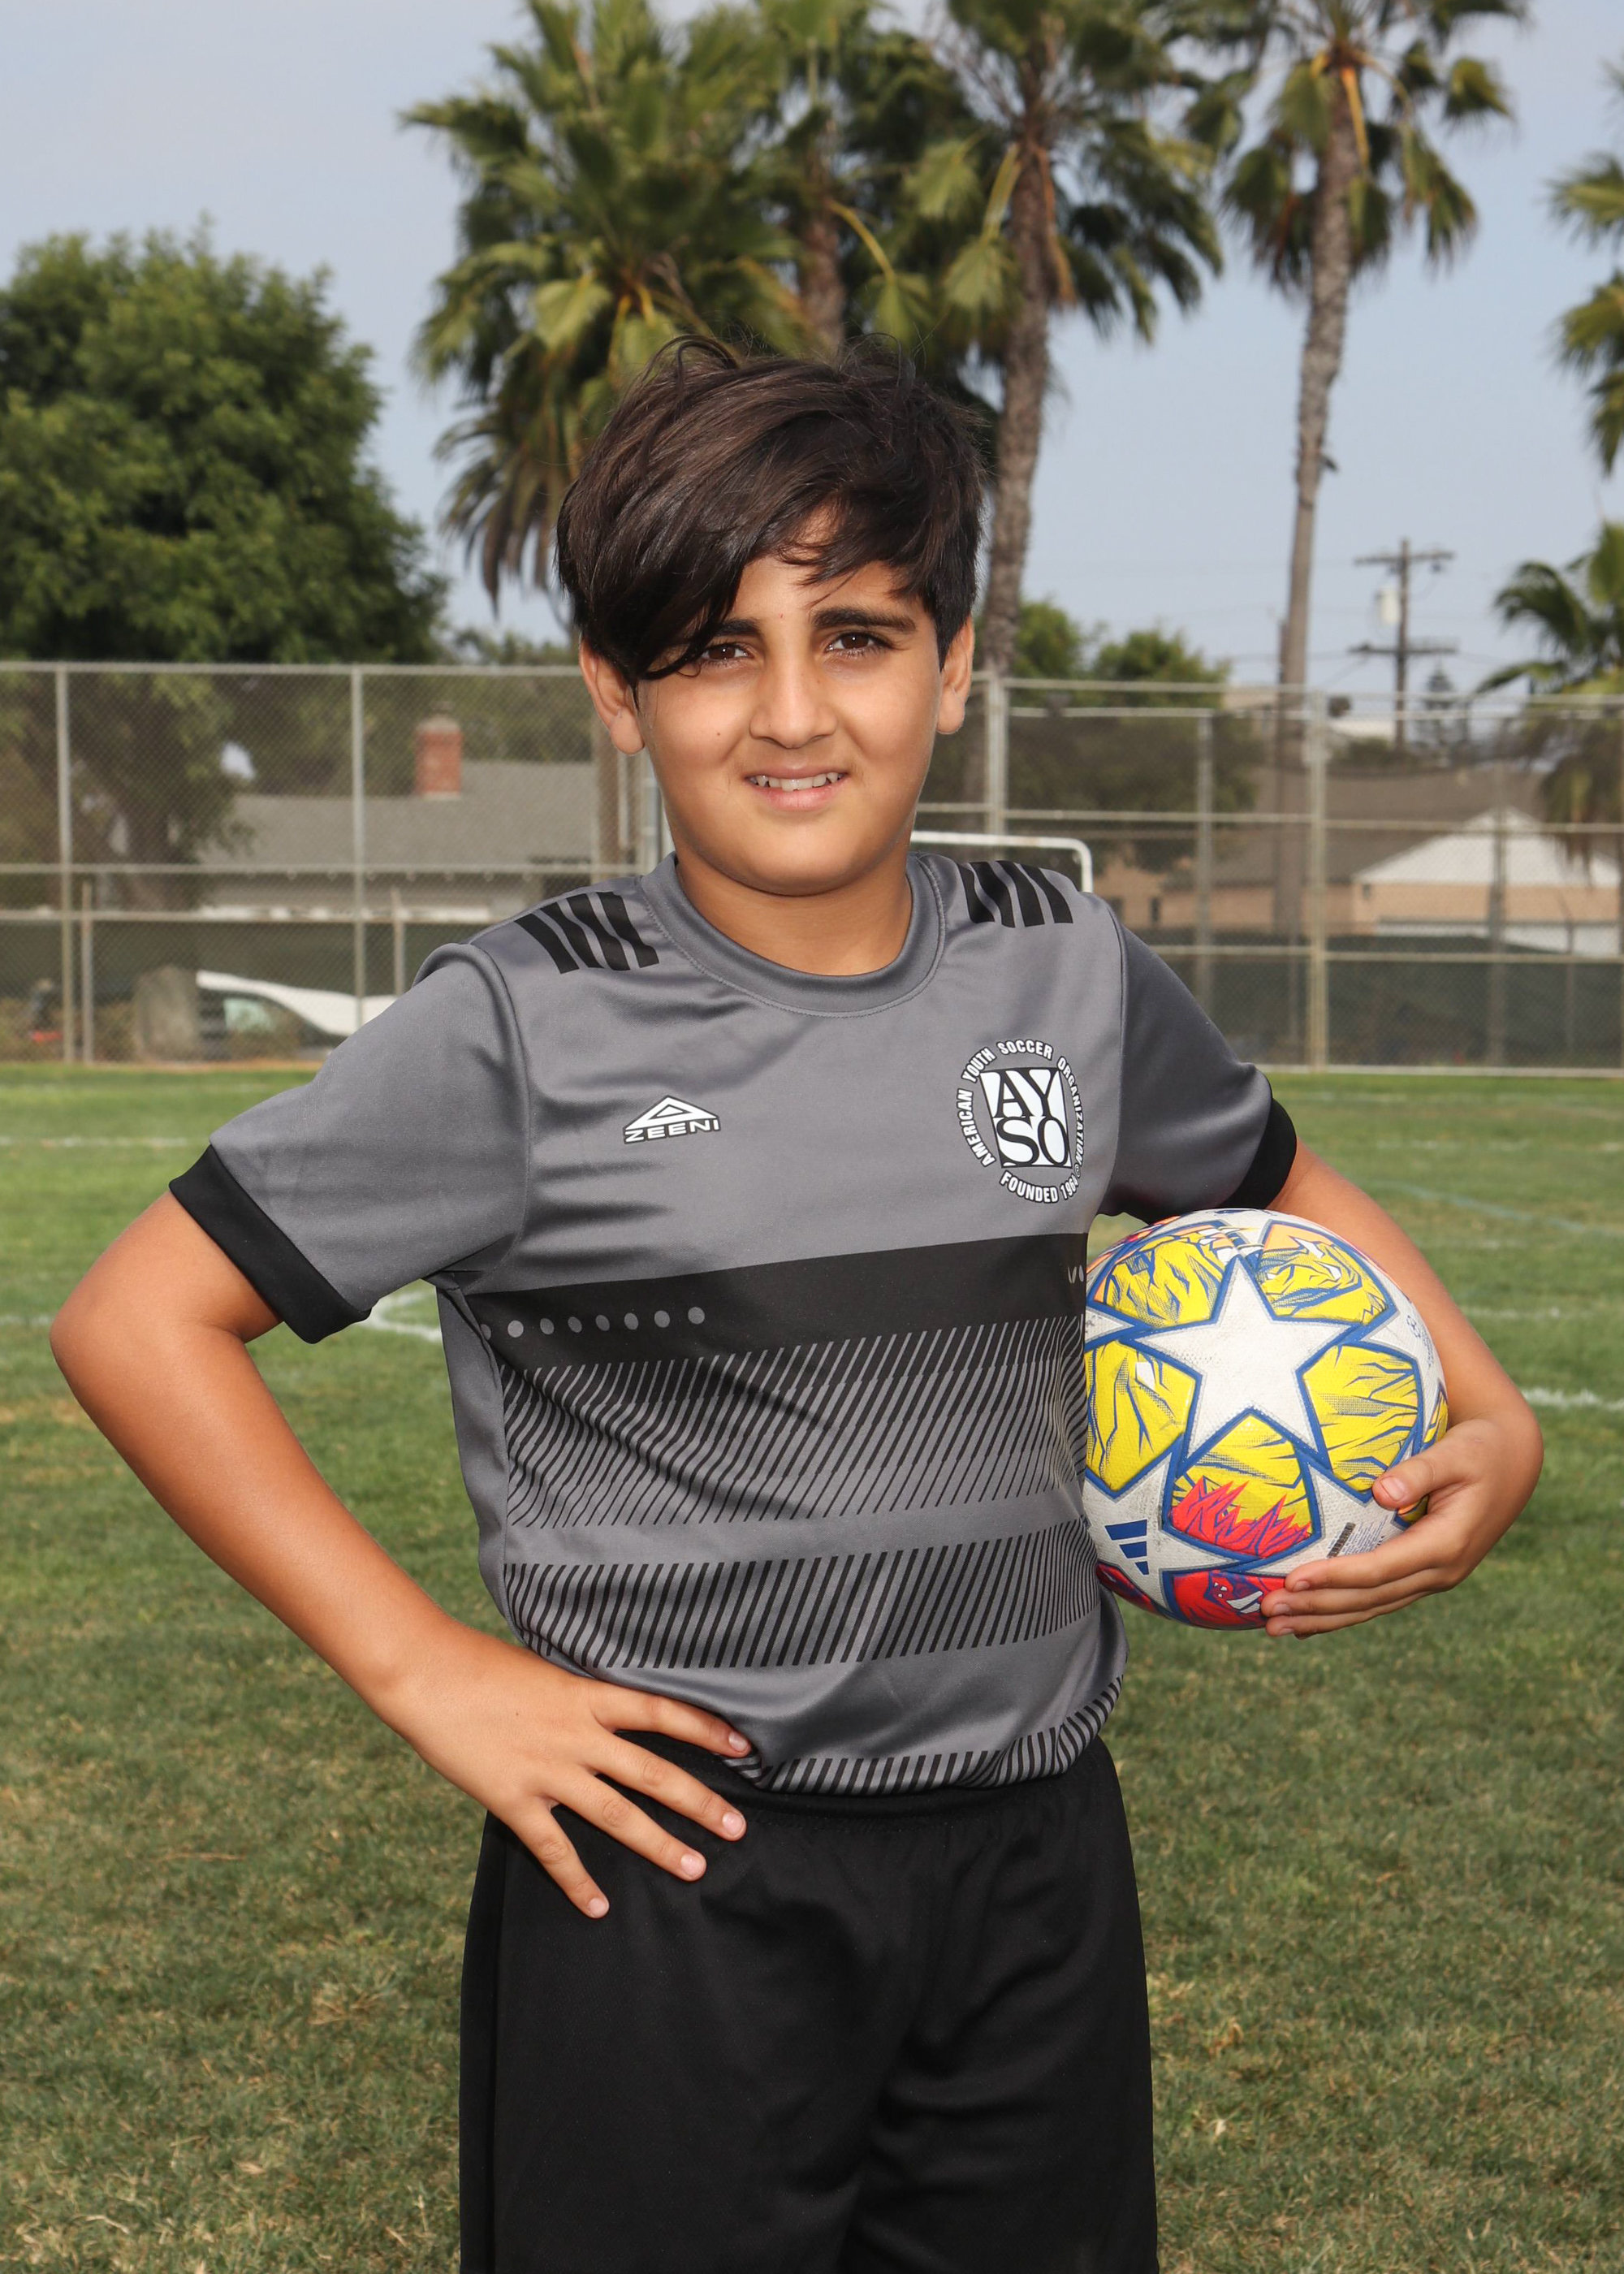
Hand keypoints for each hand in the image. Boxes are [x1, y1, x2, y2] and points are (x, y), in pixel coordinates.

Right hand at [387, 1620, 750, 1916]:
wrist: (428, 1674)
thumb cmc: (483, 1663)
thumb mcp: (547, 1668)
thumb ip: (582, 1693)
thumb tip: (612, 1706)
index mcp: (588, 1695)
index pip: (663, 1712)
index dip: (706, 1729)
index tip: (745, 1746)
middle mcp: (577, 1735)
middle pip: (653, 1773)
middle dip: (699, 1802)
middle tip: (738, 1826)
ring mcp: (547, 1771)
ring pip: (616, 1814)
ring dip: (658, 1844)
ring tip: (695, 1868)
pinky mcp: (513, 1799)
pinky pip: (553, 1849)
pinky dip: (576, 1881)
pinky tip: (597, 1907)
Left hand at [1261, 1411, 1541, 1637]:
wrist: (1512, 1464)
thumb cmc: (1479, 1450)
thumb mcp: (1456, 1453)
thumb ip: (1420, 1470)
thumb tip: (1382, 1491)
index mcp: (1446, 1544)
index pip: (1380, 1569)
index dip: (1335, 1577)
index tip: (1292, 1580)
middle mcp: (1440, 1572)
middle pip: (1369, 1598)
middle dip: (1317, 1607)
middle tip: (1267, 1614)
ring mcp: (1433, 1579)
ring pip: (1371, 1607)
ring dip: (1322, 1619)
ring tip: (1274, 1628)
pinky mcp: (1423, 1576)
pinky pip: (1378, 1600)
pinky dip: (1342, 1613)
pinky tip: (1307, 1625)